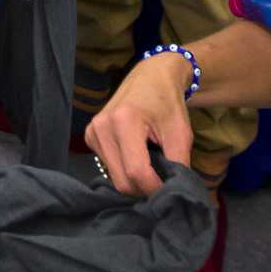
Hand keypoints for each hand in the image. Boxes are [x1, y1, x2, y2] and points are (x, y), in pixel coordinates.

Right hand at [86, 53, 196, 196]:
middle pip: (122, 181)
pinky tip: (137, 156)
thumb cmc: (168, 102)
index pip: (136, 172)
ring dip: (135, 180)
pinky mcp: (89, 138)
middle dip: (145, 187)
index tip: (170, 189)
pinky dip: (125, 170)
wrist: (151, 77)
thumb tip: (174, 194)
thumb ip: (178, 165)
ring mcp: (92, 133)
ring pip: (115, 178)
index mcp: (124, 121)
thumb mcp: (181, 133)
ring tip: (151, 163)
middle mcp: (101, 128)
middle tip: (163, 178)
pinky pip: (109, 168)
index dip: (155, 188)